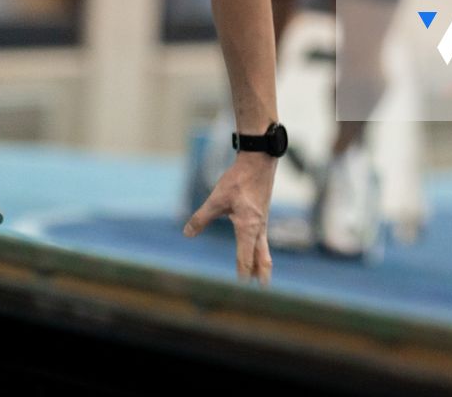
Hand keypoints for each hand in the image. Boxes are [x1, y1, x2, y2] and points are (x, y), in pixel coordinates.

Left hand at [183, 150, 275, 283]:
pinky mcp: (261, 215)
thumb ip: (201, 218)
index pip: (245, 258)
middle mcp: (258, 228)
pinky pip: (263, 239)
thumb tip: (187, 234)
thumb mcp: (216, 199)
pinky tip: (256, 249)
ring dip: (263, 264)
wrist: (259, 161)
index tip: (242, 290)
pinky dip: (261, 251)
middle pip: (261, 258)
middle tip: (263, 291)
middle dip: (261, 276)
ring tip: (263, 277)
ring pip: (264, 249)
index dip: (243, 275)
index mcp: (248, 228)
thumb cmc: (238, 180)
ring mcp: (262, 222)